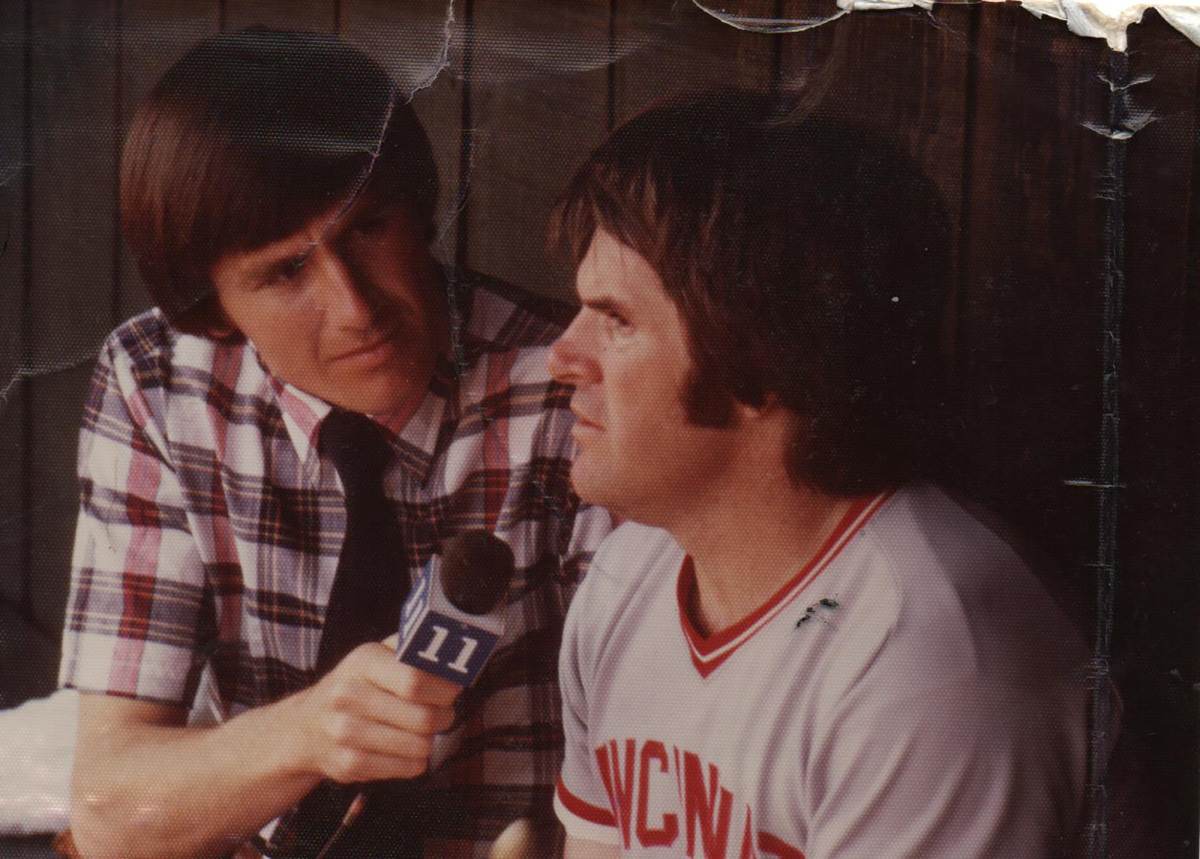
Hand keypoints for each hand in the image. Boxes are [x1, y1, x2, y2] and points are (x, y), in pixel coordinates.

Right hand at [289, 635, 460, 783]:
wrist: (305, 726)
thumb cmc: (354, 686)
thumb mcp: (374, 655)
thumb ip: (410, 646)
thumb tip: (447, 647)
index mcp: (363, 662)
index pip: (416, 680)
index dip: (445, 688)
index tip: (453, 689)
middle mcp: (349, 696)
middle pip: (423, 717)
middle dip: (444, 717)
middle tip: (443, 713)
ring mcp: (346, 733)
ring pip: (420, 745)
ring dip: (430, 740)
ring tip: (421, 730)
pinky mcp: (349, 764)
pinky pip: (408, 768)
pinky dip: (415, 760)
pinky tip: (404, 748)